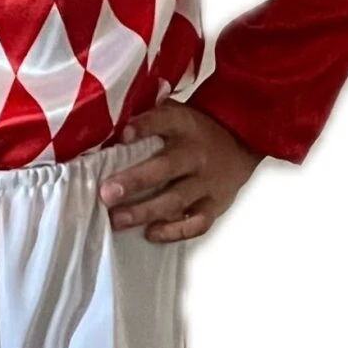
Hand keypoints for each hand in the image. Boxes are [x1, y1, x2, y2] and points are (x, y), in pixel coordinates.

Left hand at [99, 102, 263, 242]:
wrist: (240, 143)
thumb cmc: (193, 132)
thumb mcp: (176, 114)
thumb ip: (149, 118)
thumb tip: (107, 128)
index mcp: (184, 125)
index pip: (164, 120)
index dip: (144, 126)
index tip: (122, 136)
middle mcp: (196, 153)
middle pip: (166, 167)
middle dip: (135, 181)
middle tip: (107, 193)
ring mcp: (207, 182)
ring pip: (177, 198)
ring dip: (145, 211)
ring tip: (118, 220)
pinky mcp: (215, 205)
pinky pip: (196, 223)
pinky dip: (174, 231)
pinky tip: (150, 233)